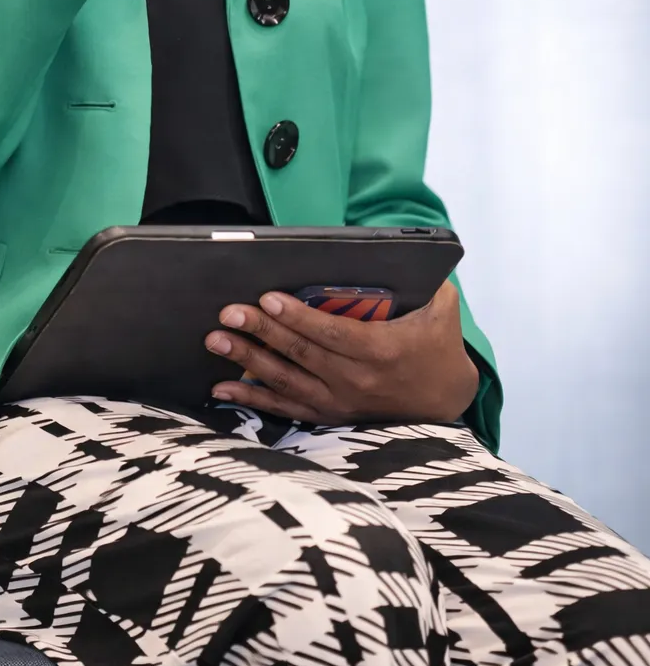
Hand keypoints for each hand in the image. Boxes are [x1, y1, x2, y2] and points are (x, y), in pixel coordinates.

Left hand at [205, 279, 478, 425]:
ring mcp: (340, 402)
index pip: (332, 333)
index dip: (298, 318)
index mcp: (381, 351)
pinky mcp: (330, 415)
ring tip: (216, 341)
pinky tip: (221, 386)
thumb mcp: (442, 307)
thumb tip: (409, 249)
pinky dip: (252, 398)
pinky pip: (285, 407)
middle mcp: (357, 381)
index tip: (268, 298)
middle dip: (261, 332)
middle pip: (301, 354)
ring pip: (286, 380)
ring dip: (247, 361)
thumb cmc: (439, 344)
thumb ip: (427, 280)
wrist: (448, 398)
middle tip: (228, 313)